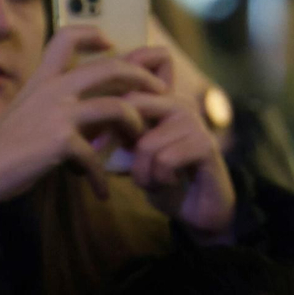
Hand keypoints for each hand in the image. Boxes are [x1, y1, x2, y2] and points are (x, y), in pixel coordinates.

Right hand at [0, 26, 168, 226]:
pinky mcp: (60, 141)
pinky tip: (102, 193)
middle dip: (141, 77)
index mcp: (42, 80)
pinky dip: (101, 178)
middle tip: (158, 94)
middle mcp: (52, 89)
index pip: (66, 37)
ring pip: (116, 107)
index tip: (111, 43)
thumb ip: (51, 110)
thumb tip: (82, 124)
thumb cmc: (0, 151)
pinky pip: (95, 157)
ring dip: (135, 125)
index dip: (93, 34)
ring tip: (139, 142)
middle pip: (110, 67)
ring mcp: (58, 113)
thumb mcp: (24, 116)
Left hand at [113, 48, 235, 237]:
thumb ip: (117, 137)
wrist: (199, 210)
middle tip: (128, 168)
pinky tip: (170, 182)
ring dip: (143, 174)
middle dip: (120, 144)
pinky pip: (165, 160)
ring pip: (146, 144)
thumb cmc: (162, 180)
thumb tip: (87, 133)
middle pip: (131, 105)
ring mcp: (194, 121)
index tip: (99, 145)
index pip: (128, 85)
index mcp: (160, 99)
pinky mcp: (205, 144)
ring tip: (154, 181)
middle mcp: (178, 102)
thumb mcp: (133, 156)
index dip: (108, 112)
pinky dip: (159, 180)